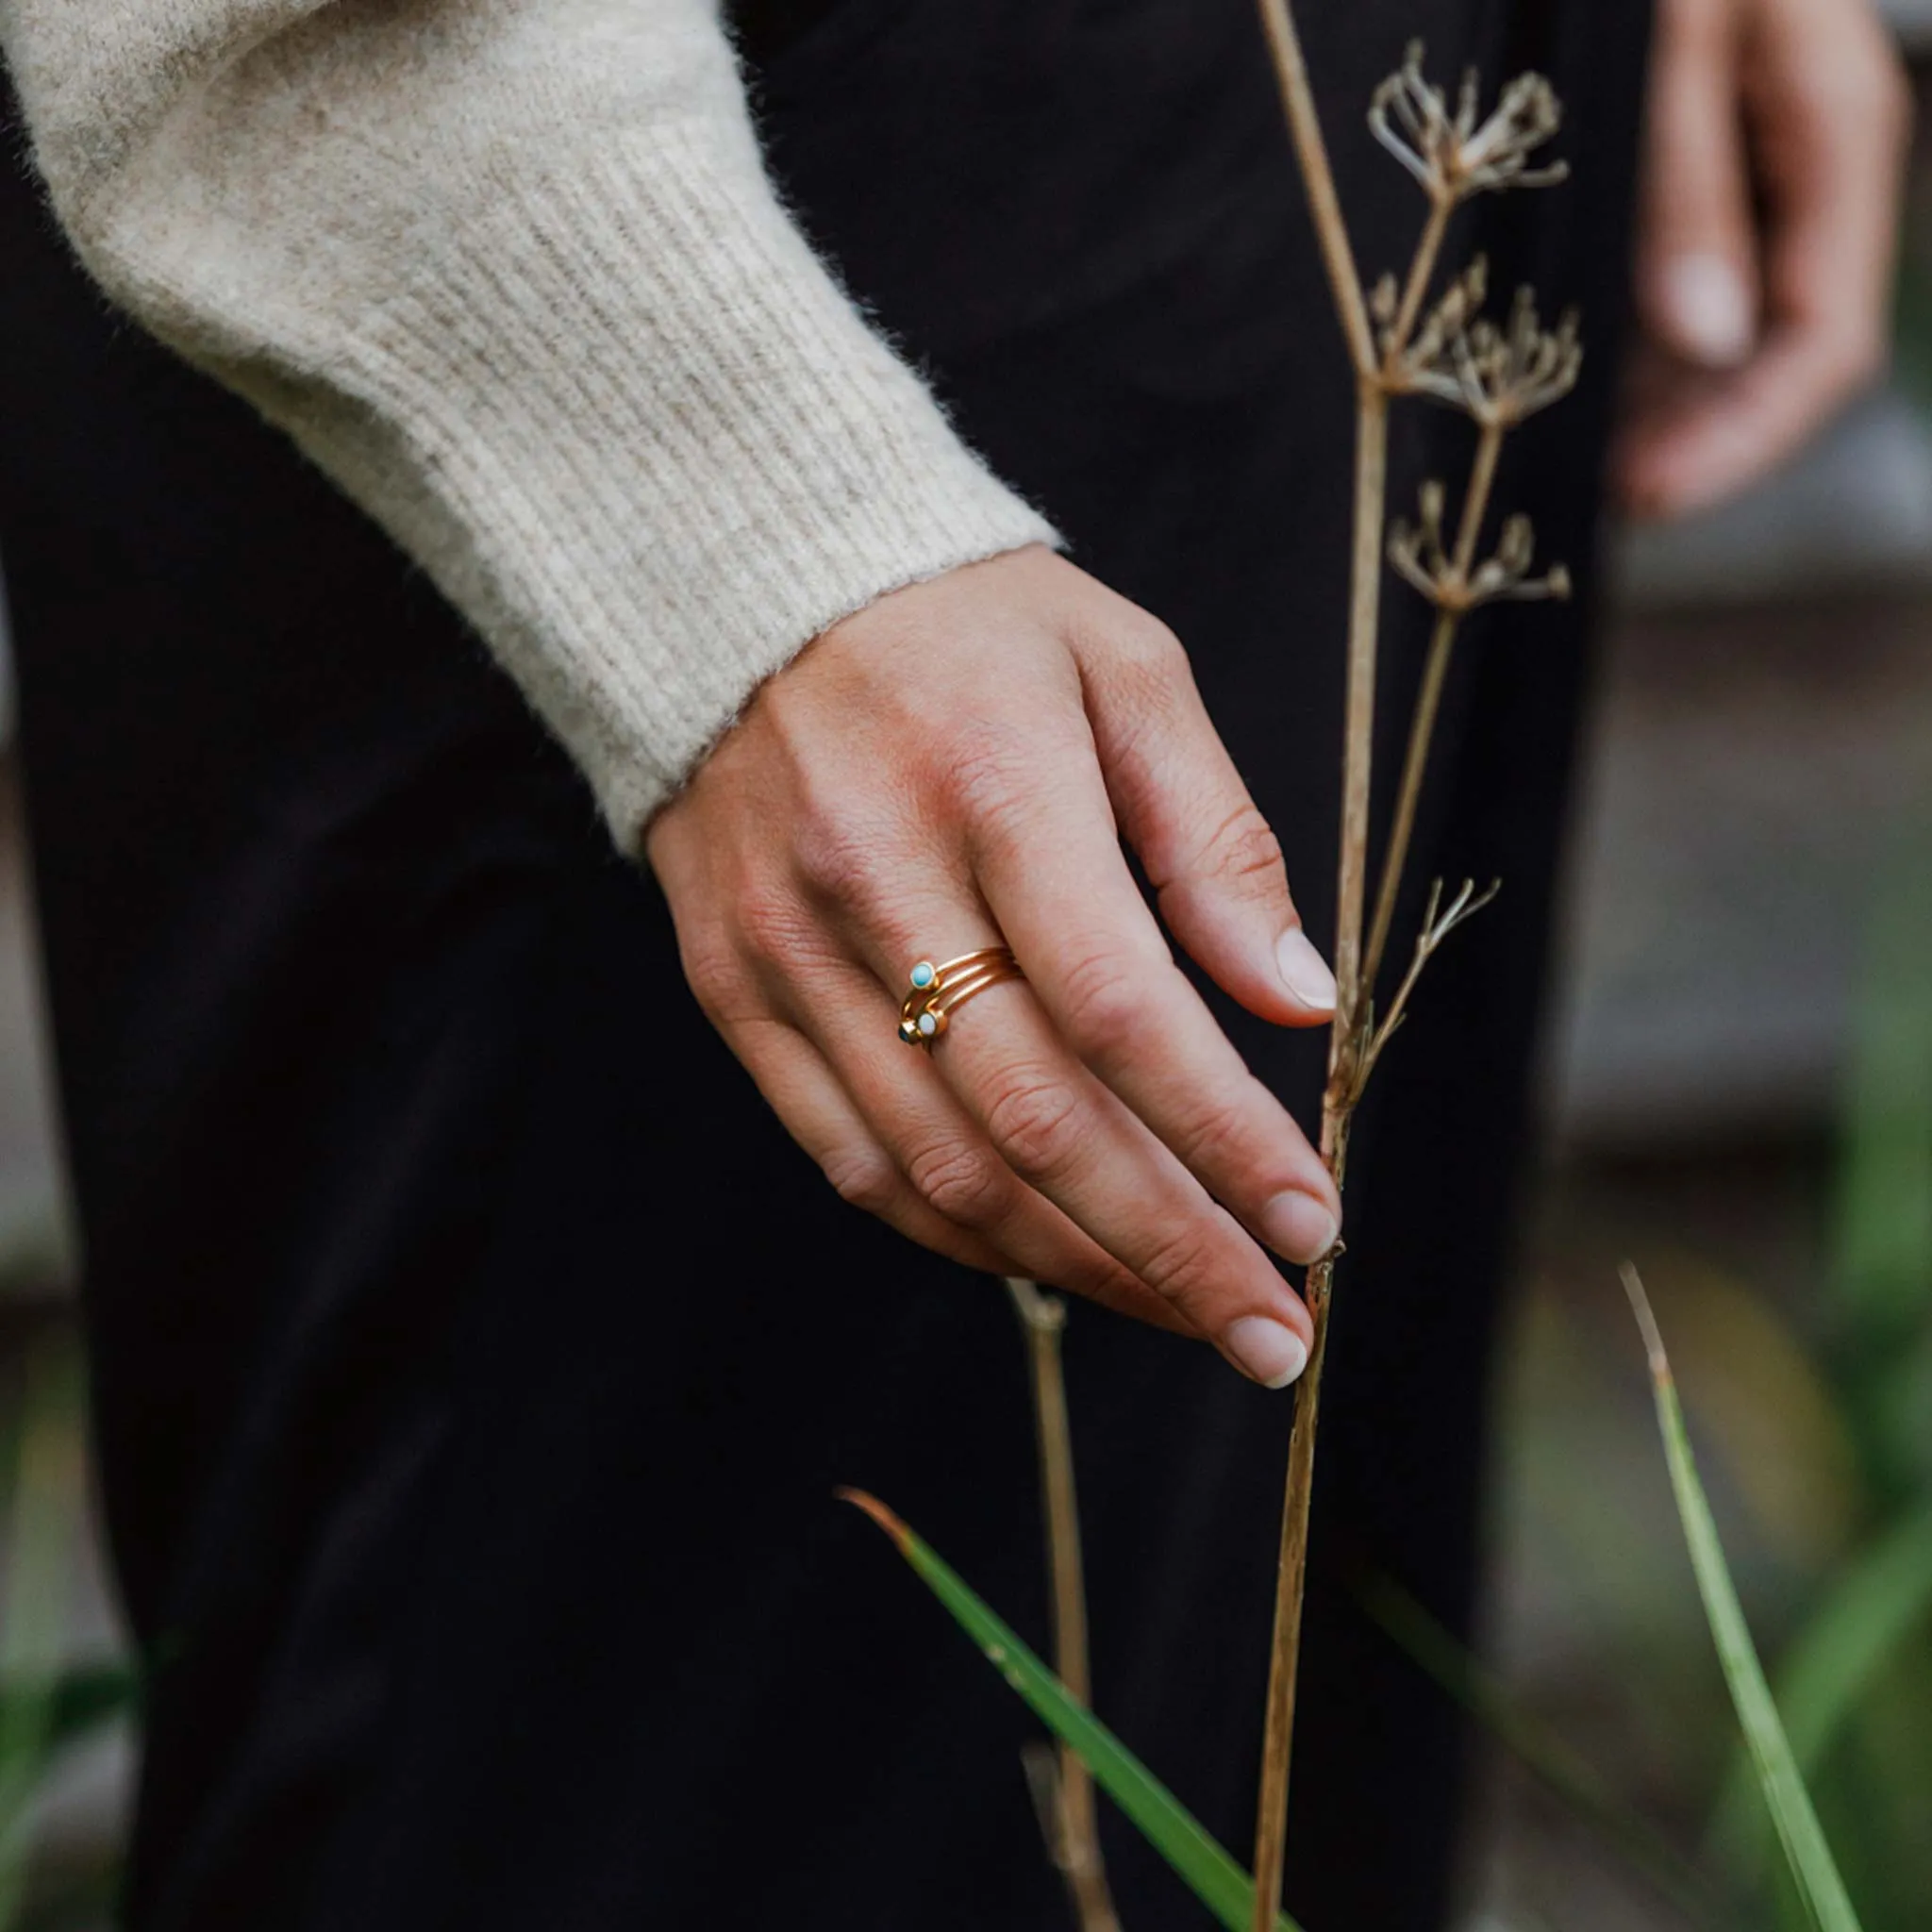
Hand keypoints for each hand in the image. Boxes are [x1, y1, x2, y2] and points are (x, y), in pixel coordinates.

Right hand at [646, 546, 1342, 1387]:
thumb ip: (1214, 839)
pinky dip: (958, 1231)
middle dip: (1169, 1250)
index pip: (1123, 1011)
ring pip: (938, 1167)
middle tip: (1272, 1336)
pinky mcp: (736, 989)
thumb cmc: (964, 621)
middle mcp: (877, 883)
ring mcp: (788, 951)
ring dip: (1077, 1265)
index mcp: (994, 786)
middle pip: (1034, 1122)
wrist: (736, 583)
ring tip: (1184, 1309)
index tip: (1314, 1227)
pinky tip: (1051, 1257)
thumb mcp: (1124, 670)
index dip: (1224, 1138)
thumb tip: (1297, 1003)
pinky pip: (849, 1156)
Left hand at [1617, 0, 1910, 516]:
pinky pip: (1670, 289)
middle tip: (1591, 497)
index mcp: (1835, 136)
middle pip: (1772, 357)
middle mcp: (1800, 172)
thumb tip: (1707, 339)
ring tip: (1569, 459)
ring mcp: (1746, 177)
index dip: (1741, 439)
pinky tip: (1563, 385)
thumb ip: (1686, 184)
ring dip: (1654, 410)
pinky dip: (1624, 349)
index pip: (1823, 340)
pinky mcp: (1686, 174)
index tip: (1646, 497)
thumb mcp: (1666, 40)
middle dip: (1693, 440)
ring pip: (1720, 337)